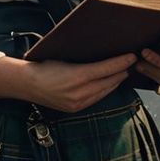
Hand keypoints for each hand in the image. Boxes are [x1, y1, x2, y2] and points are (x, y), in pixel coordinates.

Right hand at [0, 53, 136, 111]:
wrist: (26, 84)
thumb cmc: (44, 65)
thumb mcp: (64, 57)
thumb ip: (85, 58)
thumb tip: (104, 52)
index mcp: (77, 76)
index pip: (106, 69)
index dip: (122, 62)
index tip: (132, 56)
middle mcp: (79, 92)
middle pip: (109, 81)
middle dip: (122, 71)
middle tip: (132, 63)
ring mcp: (78, 102)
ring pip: (105, 91)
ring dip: (115, 82)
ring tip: (124, 72)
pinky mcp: (76, 108)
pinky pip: (96, 98)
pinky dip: (105, 90)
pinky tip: (110, 83)